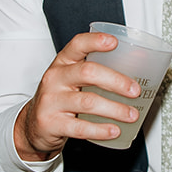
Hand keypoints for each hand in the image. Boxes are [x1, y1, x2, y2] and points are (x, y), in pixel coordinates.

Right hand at [14, 31, 142, 161]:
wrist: (33, 126)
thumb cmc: (60, 98)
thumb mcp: (71, 80)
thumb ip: (95, 72)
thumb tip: (137, 67)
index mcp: (62, 63)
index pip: (77, 45)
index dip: (95, 41)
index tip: (114, 42)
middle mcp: (55, 78)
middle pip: (88, 73)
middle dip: (116, 81)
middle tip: (135, 90)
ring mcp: (51, 101)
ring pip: (88, 102)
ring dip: (115, 109)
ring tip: (131, 114)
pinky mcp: (51, 123)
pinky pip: (80, 127)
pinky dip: (101, 130)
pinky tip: (114, 130)